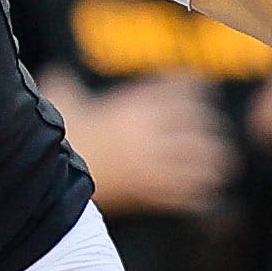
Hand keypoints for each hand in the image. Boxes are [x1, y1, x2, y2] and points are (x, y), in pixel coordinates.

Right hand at [57, 74, 234, 214]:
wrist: (48, 177)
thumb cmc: (56, 138)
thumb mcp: (60, 104)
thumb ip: (64, 86)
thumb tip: (56, 74)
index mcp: (132, 107)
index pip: (176, 90)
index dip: (193, 89)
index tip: (203, 90)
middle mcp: (147, 130)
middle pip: (195, 124)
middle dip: (209, 129)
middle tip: (217, 135)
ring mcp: (150, 160)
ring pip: (195, 158)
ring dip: (212, 163)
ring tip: (223, 167)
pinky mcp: (146, 190)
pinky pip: (182, 192)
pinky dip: (197, 194)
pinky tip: (206, 195)